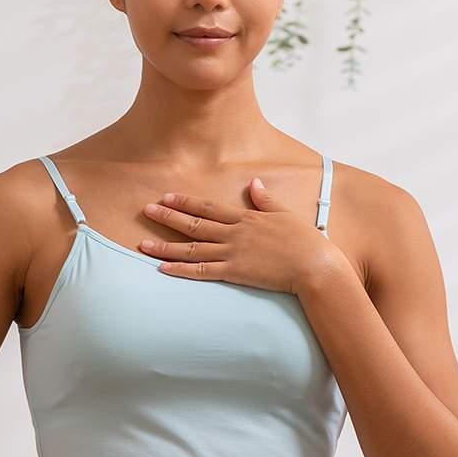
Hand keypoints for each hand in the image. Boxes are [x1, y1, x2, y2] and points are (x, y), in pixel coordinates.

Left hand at [137, 178, 343, 294]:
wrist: (315, 266)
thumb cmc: (305, 242)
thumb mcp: (284, 214)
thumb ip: (265, 200)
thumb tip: (254, 183)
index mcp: (246, 218)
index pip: (209, 208)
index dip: (185, 202)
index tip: (166, 197)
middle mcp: (235, 233)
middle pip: (194, 224)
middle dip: (168, 218)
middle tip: (146, 211)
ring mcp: (233, 253)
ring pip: (192, 249)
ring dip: (166, 247)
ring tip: (142, 245)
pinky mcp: (235, 273)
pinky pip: (202, 272)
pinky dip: (181, 271)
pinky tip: (163, 269)